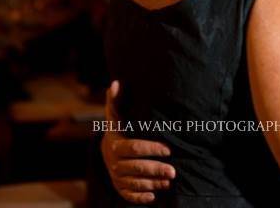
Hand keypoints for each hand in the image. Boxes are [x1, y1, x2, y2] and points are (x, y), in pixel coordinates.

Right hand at [101, 81, 174, 203]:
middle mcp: (115, 163)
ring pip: (135, 183)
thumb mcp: (117, 116)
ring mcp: (117, 177)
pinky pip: (129, 196)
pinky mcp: (120, 188)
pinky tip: (154, 196)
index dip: (151, 148)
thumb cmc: (119, 130)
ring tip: (169, 181)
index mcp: (116, 145)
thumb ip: (116, 101)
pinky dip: (141, 197)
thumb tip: (115, 83)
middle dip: (156, 170)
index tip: (168, 149)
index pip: (134, 148)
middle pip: (137, 168)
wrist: (106, 150)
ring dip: (152, 183)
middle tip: (173, 171)